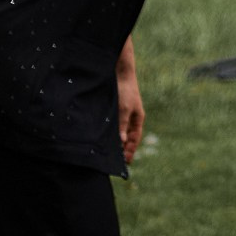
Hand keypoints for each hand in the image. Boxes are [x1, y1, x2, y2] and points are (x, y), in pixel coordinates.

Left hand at [116, 43, 144, 163]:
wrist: (118, 72)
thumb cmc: (124, 90)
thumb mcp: (123, 110)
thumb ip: (122, 126)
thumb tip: (122, 143)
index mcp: (137, 119)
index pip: (134, 139)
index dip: (131, 151)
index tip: (126, 163)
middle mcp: (129, 118)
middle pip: (126, 138)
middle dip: (121, 149)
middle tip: (114, 162)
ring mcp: (120, 114)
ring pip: (117, 132)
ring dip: (113, 142)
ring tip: (105, 153)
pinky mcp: (111, 110)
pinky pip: (110, 125)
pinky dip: (106, 133)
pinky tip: (98, 138)